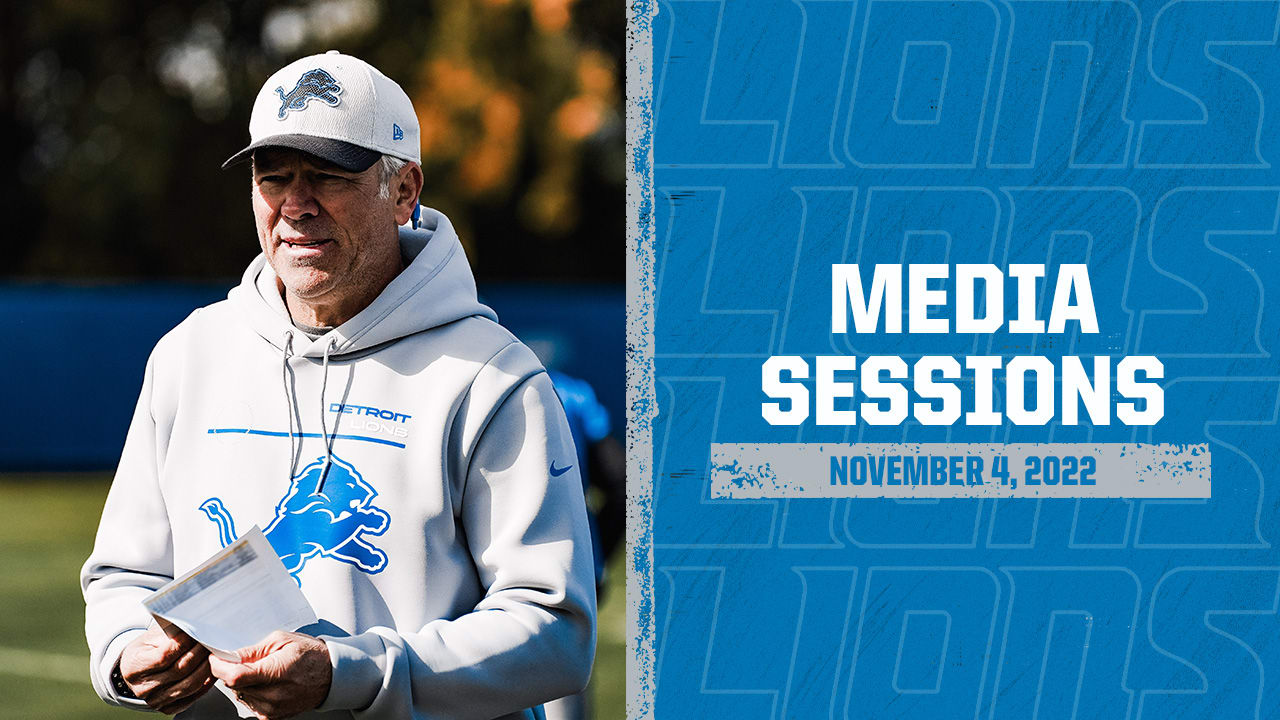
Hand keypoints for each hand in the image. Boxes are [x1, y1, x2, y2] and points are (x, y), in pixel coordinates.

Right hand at [118, 625, 213, 714]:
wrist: (139, 669)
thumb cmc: (148, 649)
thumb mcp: (152, 637)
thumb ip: (170, 633)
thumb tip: (194, 625)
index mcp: (134, 666)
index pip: (164, 656)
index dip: (183, 643)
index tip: (196, 632)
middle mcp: (142, 687)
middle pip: (179, 671)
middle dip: (199, 653)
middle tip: (211, 640)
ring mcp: (154, 700)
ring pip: (189, 685)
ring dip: (206, 668)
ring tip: (215, 654)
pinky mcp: (167, 708)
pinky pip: (192, 698)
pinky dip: (206, 684)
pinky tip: (211, 670)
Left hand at [209, 630, 331, 719]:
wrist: (331, 675)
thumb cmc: (310, 655)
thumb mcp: (282, 640)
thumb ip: (253, 650)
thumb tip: (229, 656)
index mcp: (276, 672)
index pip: (234, 676)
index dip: (219, 667)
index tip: (216, 657)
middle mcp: (273, 695)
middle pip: (234, 686)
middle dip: (231, 672)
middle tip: (241, 660)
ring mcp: (272, 709)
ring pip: (240, 695)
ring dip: (242, 683)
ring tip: (260, 671)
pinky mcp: (272, 717)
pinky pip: (250, 703)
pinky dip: (251, 692)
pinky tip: (265, 683)